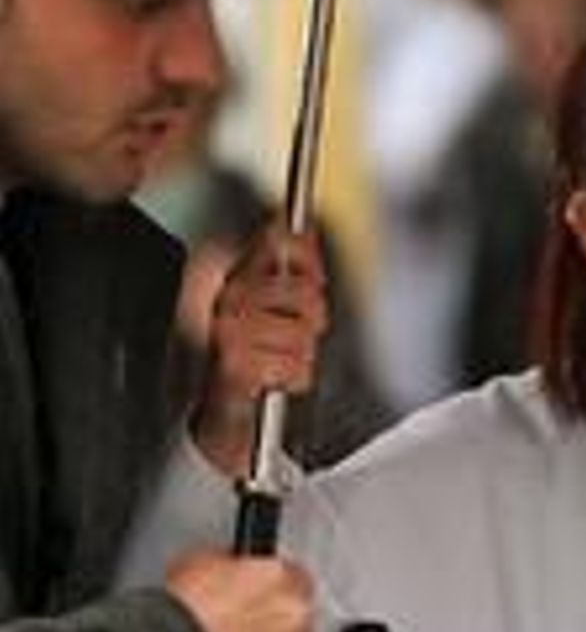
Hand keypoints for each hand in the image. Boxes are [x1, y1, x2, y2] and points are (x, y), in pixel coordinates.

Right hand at [165, 546, 315, 631]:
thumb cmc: (178, 621)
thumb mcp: (196, 565)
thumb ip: (229, 564)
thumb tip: (230, 568)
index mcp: (277, 577)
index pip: (293, 578)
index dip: (270, 592)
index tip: (257, 601)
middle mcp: (294, 614)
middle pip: (295, 618)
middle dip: (273, 626)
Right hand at [191, 219, 329, 475]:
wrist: (224, 407)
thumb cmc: (254, 350)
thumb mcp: (272, 300)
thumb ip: (292, 262)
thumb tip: (302, 225)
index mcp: (239, 276)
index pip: (280, 239)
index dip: (308, 258)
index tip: (315, 278)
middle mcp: (230, 299)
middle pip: (305, 291)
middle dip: (314, 317)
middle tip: (300, 332)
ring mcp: (230, 332)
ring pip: (304, 333)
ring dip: (304, 353)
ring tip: (284, 358)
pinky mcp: (235, 366)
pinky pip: (294, 366)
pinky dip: (295, 378)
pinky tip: (277, 378)